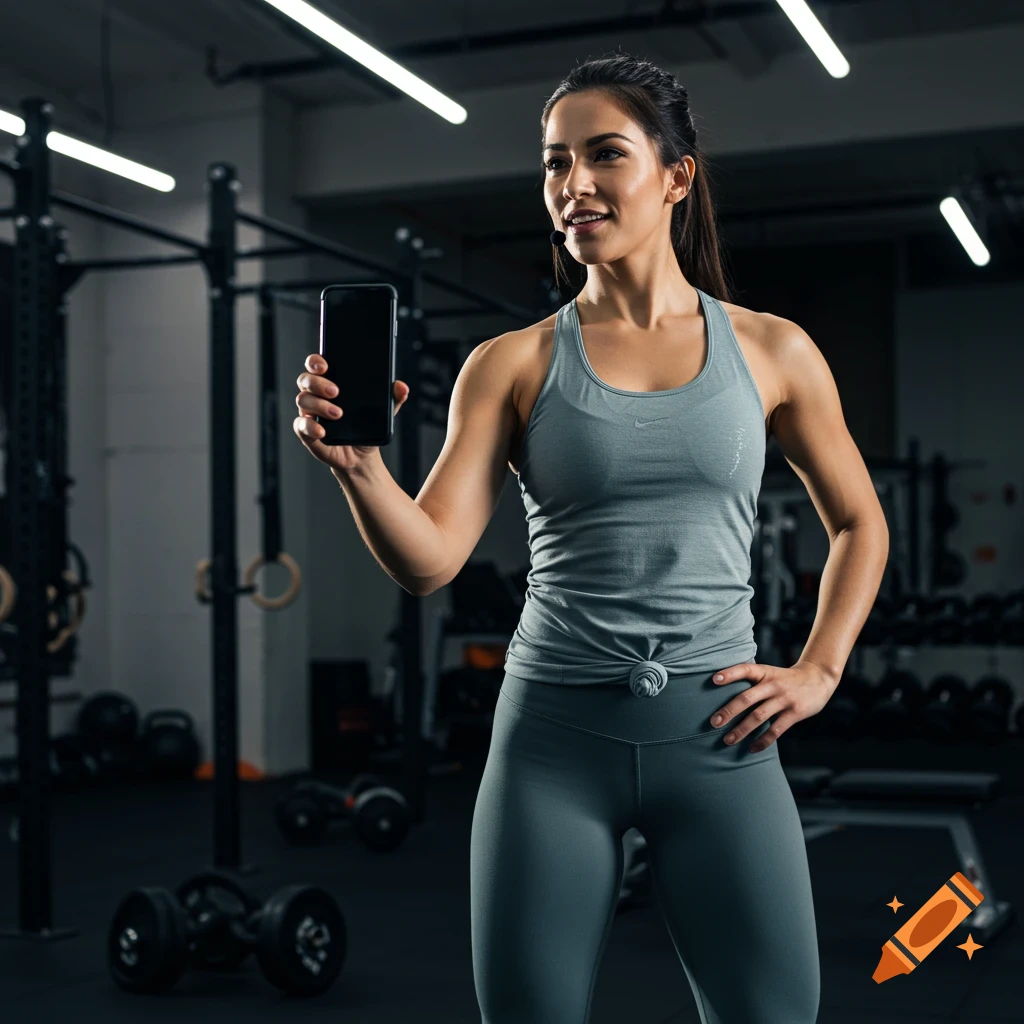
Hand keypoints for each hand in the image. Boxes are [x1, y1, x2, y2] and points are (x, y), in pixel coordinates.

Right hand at [293, 354, 409, 471]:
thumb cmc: (366, 427)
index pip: (316, 365)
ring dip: (319, 405)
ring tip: (338, 414)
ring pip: (303, 400)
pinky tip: (322, 430)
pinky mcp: (307, 432)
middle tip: (336, 391)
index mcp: (331, 382)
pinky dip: (310, 426)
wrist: (361, 456)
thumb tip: (402, 387)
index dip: (316, 361)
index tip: (325, 364)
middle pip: (305, 379)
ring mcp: (309, 413)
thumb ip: (393, 397)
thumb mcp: (383, 411)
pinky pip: (300, 425)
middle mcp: (316, 395)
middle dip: (318, 383)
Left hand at [709, 661, 837, 751]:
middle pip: (747, 698)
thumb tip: (724, 697)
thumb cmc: (786, 679)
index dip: (730, 674)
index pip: (745, 669)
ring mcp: (784, 699)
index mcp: (765, 672)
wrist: (819, 678)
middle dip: (729, 711)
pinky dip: (763, 741)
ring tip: (727, 740)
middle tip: (714, 722)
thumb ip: (752, 682)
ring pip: (759, 716)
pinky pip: (776, 730)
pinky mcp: (795, 713)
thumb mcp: (770, 673)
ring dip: (742, 730)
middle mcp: (773, 685)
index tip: (714, 679)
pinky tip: (751, 748)